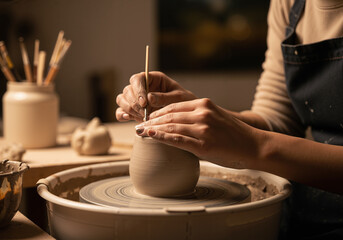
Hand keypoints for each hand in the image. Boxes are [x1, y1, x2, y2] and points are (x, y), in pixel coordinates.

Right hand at [116, 71, 195, 121]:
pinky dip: (122, 115)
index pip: (137, 79)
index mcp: (153, 79)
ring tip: (143, 118)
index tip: (144, 103)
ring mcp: (136, 99)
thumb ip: (164, 97)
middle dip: (134, 103)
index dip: (138, 90)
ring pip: (122, 99)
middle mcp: (142, 87)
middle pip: (128, 90)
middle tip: (145, 114)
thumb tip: (149, 98)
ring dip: (129, 109)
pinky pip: (121, 111)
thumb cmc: (185, 102)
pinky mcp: (134, 110)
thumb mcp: (179, 98)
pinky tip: (128, 118)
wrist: (186, 115)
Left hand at [135, 98, 261, 168]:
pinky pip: (178, 139)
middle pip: (169, 115)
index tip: (147, 118)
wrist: (254, 146)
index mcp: (204, 104)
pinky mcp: (204, 144)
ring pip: (171, 126)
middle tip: (138, 125)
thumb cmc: (234, 135)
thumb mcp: (216, 118)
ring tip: (140, 132)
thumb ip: (197, 119)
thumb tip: (176, 127)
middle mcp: (202, 113)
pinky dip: (161, 137)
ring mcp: (203, 128)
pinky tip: (151, 137)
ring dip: (152, 129)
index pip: (174, 106)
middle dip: (151, 121)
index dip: (157, 112)